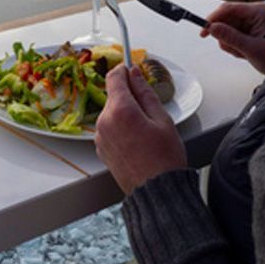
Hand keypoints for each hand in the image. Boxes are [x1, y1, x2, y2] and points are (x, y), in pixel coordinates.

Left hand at [95, 64, 185, 193]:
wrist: (156, 192)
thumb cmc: (164, 159)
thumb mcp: (162, 119)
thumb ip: (145, 92)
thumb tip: (134, 74)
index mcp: (120, 110)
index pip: (114, 77)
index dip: (123, 70)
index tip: (132, 71)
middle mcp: (104, 121)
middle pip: (113, 96)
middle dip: (129, 97)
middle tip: (150, 111)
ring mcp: (100, 136)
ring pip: (111, 113)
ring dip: (125, 114)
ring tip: (146, 132)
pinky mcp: (101, 149)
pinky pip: (109, 129)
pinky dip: (120, 128)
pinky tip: (137, 142)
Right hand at [200, 1, 264, 74]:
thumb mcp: (251, 48)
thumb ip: (230, 37)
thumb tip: (213, 28)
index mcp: (258, 11)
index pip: (229, 8)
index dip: (214, 18)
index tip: (205, 28)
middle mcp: (255, 14)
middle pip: (227, 19)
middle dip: (225, 35)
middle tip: (228, 46)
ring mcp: (252, 23)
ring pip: (228, 28)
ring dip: (230, 43)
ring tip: (241, 53)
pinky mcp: (250, 31)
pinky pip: (233, 35)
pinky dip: (234, 45)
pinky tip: (243, 53)